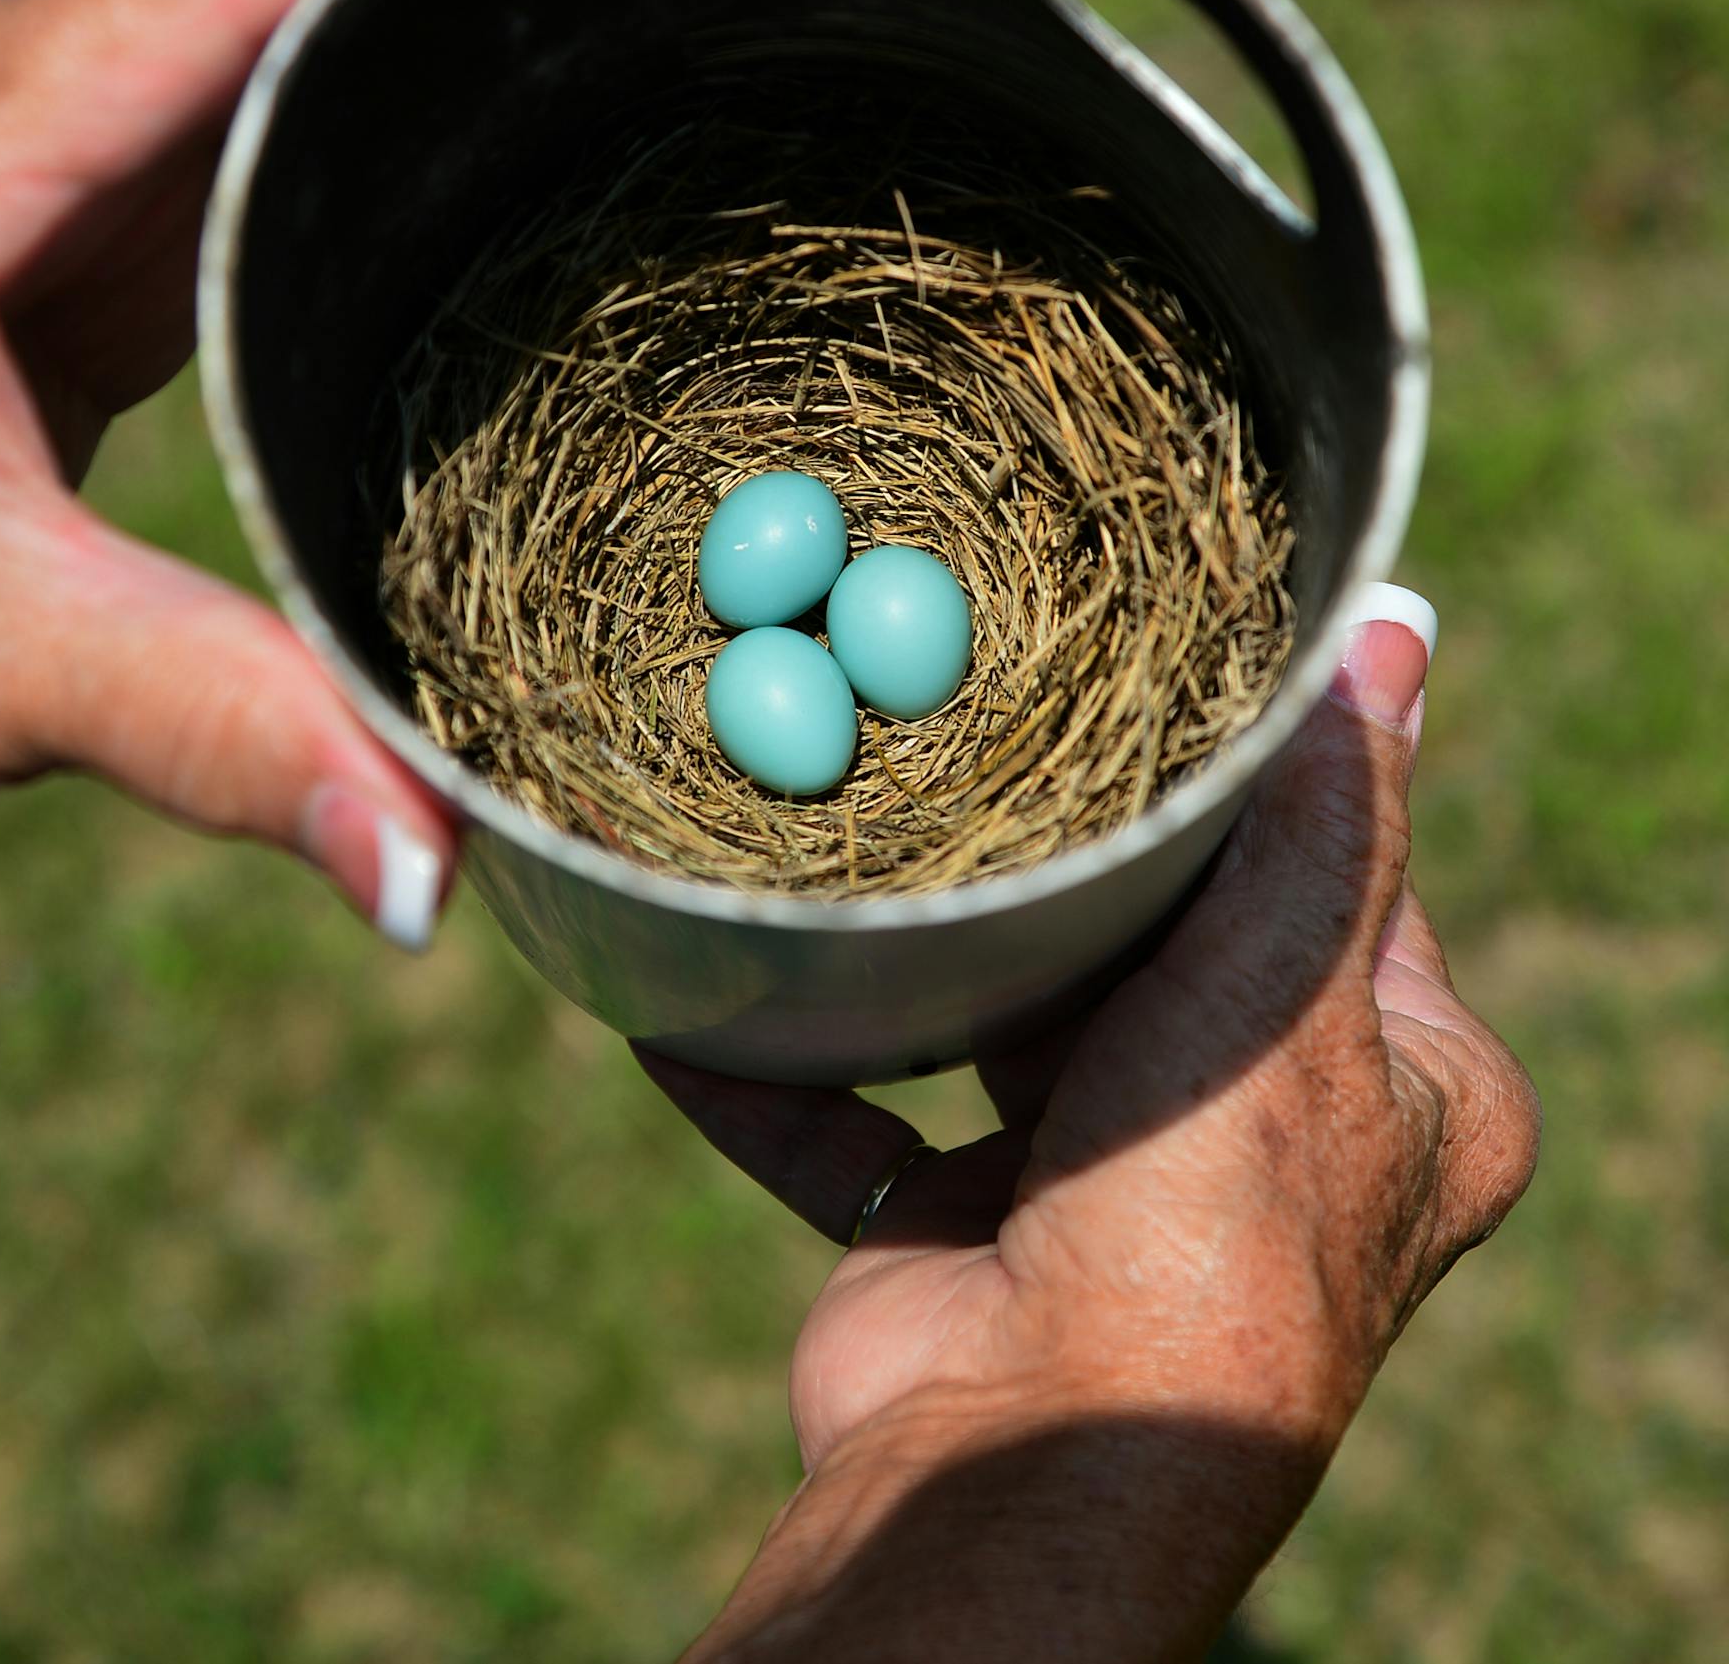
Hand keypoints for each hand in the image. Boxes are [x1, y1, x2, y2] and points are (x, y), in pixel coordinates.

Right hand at [650, 599, 1539, 1660]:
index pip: (1334, 893)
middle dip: (1060, 855)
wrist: (1028, 1454)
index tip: (1158, 678)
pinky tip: (690, 998)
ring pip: (988, 1025)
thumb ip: (1329, 811)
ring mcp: (1089, 1194)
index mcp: (1394, 1098)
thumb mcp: (1289, 979)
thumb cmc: (1203, 1211)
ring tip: (833, 811)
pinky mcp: (949, 1233)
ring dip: (909, 952)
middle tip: (968, 714)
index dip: (1254, 792)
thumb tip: (1396, 632)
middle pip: (1149, 947)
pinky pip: (847, 1123)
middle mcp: (1250, 1147)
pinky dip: (773, 1066)